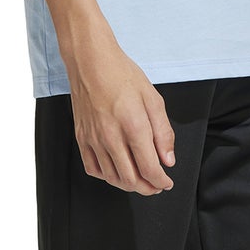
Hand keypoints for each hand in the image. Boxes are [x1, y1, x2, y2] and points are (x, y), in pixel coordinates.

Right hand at [67, 41, 175, 195]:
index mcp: (133, 126)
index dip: (161, 181)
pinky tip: (116, 170)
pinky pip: (93, 168)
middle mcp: (111, 137)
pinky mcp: (81, 137)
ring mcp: (94, 139)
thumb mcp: (152, 97)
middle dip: (147, 188)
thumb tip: (168, 159)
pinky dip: (106, 176)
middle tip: (156, 185)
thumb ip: (163, 132)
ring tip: (139, 179)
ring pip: (112, 178)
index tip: (167, 182)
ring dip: (129, 185)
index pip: (149, 169)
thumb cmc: (121, 74)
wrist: (91, 61)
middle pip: (131, 180)